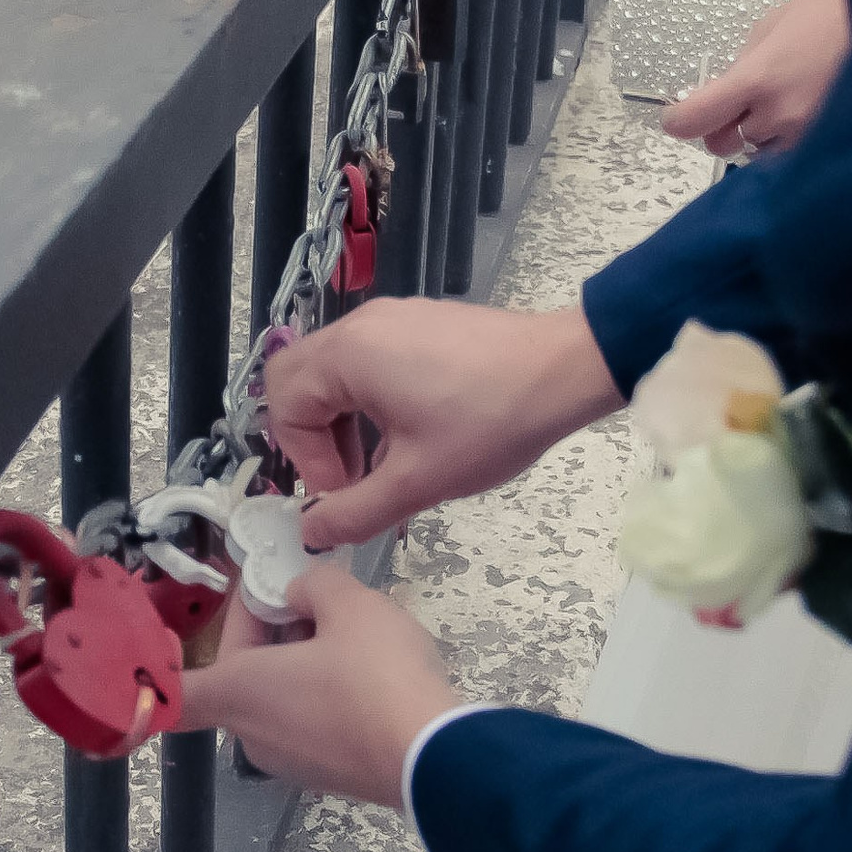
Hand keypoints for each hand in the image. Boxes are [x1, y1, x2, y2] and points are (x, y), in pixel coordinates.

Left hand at [179, 567, 463, 806]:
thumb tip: (302, 592)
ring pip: (277, 695)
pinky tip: (366, 662)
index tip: (176, 631)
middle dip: (268, 628)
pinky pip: (308, 719)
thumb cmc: (376, 675)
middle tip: (303, 589)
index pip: (173, 693)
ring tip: (346, 619)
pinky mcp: (328, 774)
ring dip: (299, 656)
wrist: (434, 758)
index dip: (161, 665)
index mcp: (238, 691)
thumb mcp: (349, 603)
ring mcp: (291, 761)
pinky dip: (322, 688)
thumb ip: (315, 585)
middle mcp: (252, 734)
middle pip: (237, 675)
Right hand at [267, 300, 623, 546]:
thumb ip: (355, 512)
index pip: (284, 407)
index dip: (305, 462)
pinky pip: (369, 361)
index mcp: (348, 355)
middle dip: (311, 438)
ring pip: (333, 372)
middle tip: (348, 478)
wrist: (567, 370)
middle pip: (297, 381)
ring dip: (342, 423)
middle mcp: (361, 326)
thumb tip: (312, 532)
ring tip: (381, 466)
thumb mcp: (419, 481)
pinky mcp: (419, 323)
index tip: (344, 495)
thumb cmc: (493, 421)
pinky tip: (408, 438)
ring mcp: (391, 319)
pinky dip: (369, 402)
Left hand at [660, 0, 851, 157]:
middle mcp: (779, 115)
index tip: (679, 116)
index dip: (681, 120)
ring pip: (761, 150)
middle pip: (725, 142)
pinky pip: (795, 154)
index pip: (696, 119)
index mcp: (758, 78)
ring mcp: (807, 137)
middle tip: (746, 101)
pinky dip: (794, 139)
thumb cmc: (840, 12)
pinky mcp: (830, 146)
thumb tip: (728, 84)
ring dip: (766, 132)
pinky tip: (812, 109)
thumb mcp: (777, 23)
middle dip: (729, 125)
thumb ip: (745, 61)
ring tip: (794, 96)